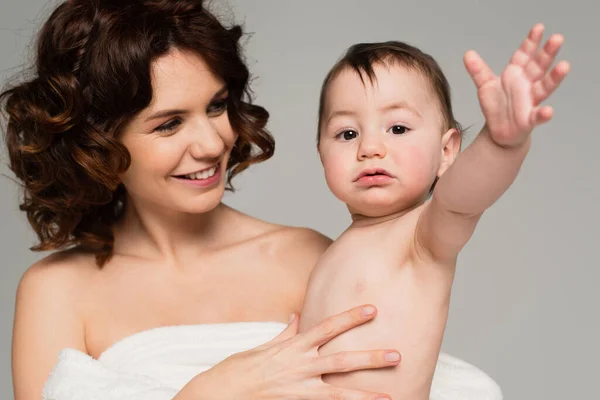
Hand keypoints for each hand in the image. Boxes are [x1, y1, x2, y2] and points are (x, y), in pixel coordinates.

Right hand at [189, 305, 399, 399]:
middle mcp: (298, 368)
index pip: (327, 327)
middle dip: (370, 358)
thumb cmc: (236, 371)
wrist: (216, 396)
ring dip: (366, 396)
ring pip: (338, 393)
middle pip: (341, 360)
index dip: (351, 317)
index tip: (373, 309)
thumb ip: (285, 333)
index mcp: (292, 348)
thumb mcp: (262, 348)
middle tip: (397, 354)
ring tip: (390, 398)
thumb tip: (298, 316)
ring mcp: (297, 391)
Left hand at [464, 23, 569, 147]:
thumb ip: (478, 70)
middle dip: (547, 53)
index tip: (538, 28)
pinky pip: (538, 116)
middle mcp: (527, 85)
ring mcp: (530, 101)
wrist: (500, 131)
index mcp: (516, 74)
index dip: (531, 43)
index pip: (525, 55)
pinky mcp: (529, 119)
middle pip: (539, 66)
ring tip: (564, 66)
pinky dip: (544, 114)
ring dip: (555, 77)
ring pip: (545, 87)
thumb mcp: (485, 86)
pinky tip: (549, 111)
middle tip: (557, 38)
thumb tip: (468, 54)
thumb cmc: (497, 105)